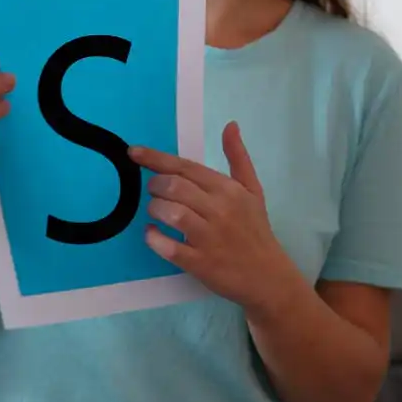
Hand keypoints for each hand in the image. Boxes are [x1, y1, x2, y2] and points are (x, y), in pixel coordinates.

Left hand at [131, 121, 299, 308]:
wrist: (268, 276)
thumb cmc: (256, 230)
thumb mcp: (253, 191)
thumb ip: (238, 158)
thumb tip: (230, 125)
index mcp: (229, 190)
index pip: (186, 167)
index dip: (155, 159)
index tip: (133, 153)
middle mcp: (219, 210)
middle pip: (173, 187)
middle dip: (155, 186)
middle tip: (156, 193)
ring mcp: (209, 237)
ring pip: (169, 212)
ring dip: (154, 210)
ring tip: (156, 213)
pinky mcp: (199, 262)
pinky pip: (167, 246)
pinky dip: (154, 238)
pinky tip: (153, 234)